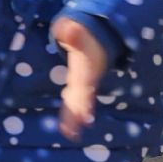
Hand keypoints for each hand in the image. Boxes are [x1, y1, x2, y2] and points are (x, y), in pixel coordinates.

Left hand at [50, 16, 109, 141]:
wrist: (96, 40)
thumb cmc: (84, 37)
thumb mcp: (78, 32)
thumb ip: (72, 32)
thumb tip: (66, 28)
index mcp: (86, 69)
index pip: (84, 84)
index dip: (83, 98)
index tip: (83, 113)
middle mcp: (87, 79)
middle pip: (82, 98)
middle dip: (78, 112)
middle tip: (73, 131)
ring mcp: (83, 85)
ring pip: (79, 103)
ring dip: (75, 117)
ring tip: (70, 133)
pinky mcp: (78, 88)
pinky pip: (74, 102)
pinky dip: (71, 114)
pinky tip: (66, 129)